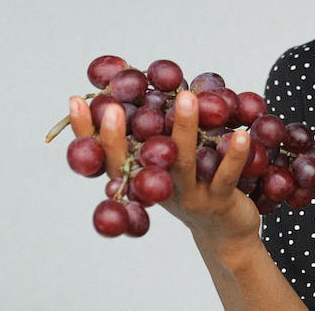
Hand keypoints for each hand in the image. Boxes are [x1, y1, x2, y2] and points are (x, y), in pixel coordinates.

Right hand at [68, 91, 261, 253]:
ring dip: (183, 128)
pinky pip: (225, 175)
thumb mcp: (172, 160)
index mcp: (143, 177)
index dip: (87, 132)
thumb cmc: (196, 186)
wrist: (226, 234)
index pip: (106, 155)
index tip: (74, 101)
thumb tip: (152, 80)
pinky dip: (234, 154)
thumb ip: (159, 129)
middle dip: (119, 135)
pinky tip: (241, 133)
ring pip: (182, 162)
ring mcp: (188, 196)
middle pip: (134, 162)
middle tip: (112, 105)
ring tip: (186, 97)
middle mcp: (159, 188)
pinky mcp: (219, 202)